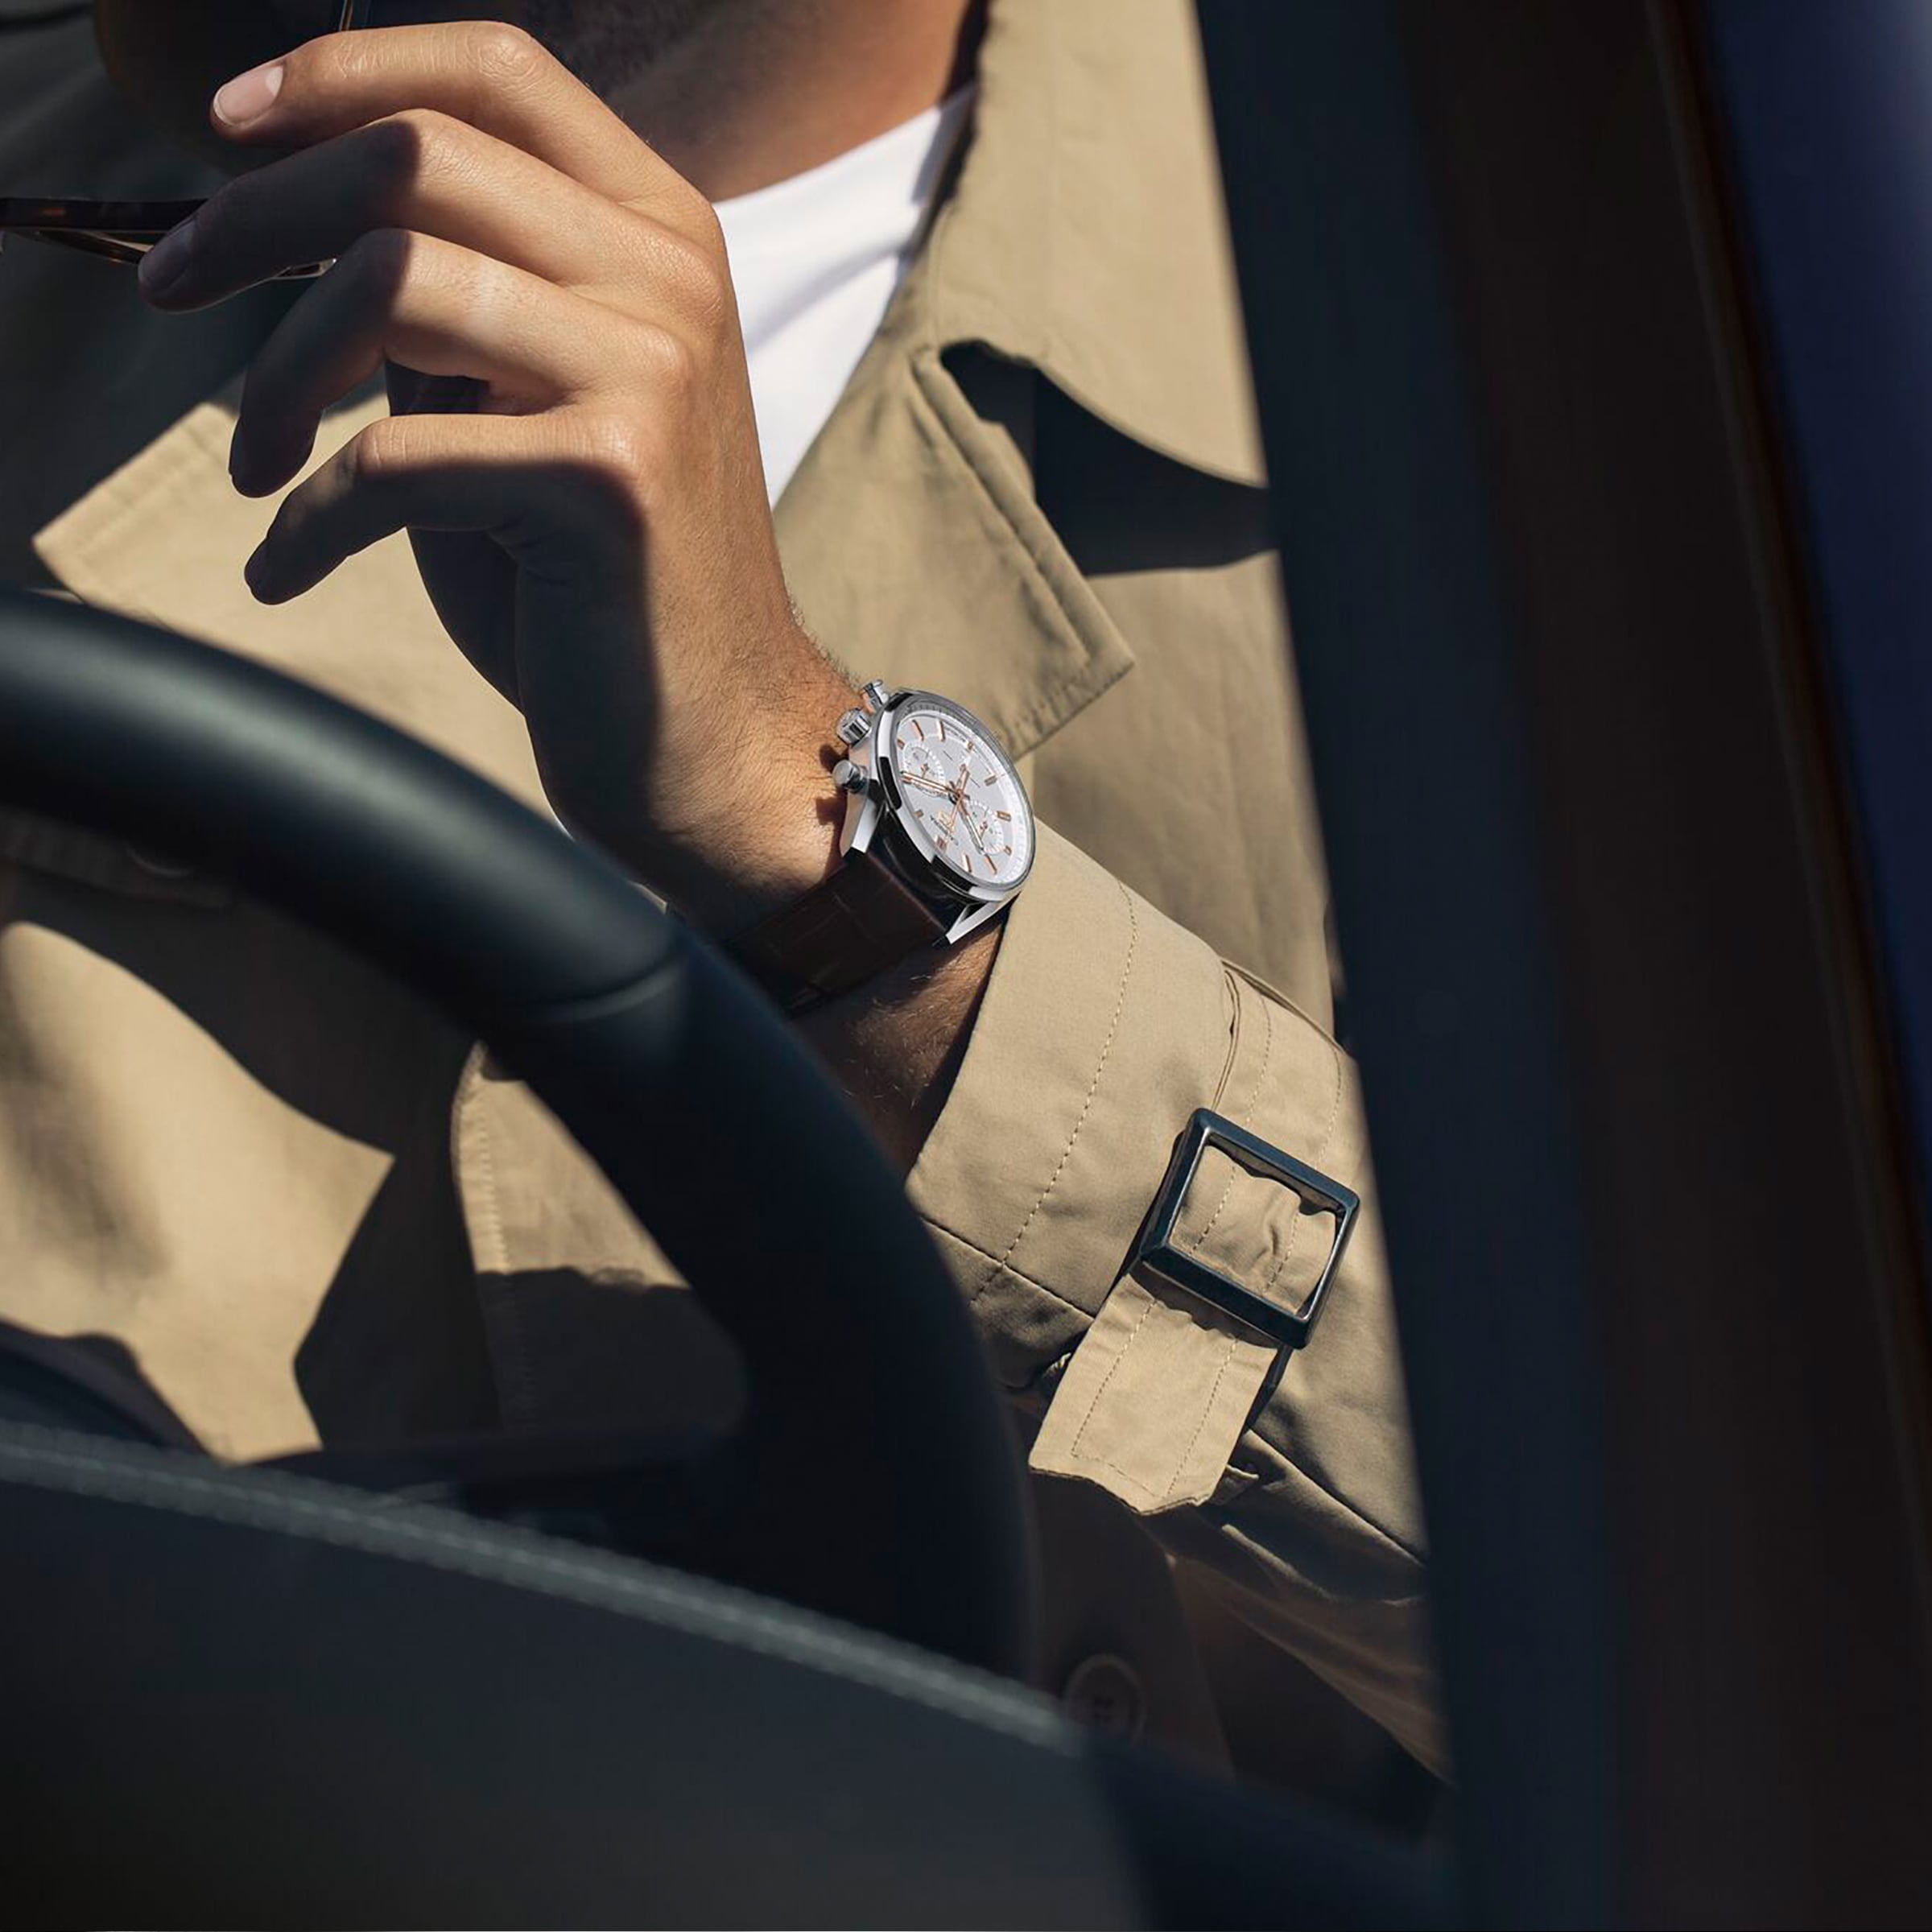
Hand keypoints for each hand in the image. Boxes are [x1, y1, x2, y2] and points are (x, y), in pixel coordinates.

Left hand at [141, 21, 854, 928]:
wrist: (717, 740)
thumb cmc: (605, 585)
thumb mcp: (535, 405)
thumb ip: (460, 305)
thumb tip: (306, 220)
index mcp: (663, 235)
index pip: (493, 70)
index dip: (339, 74)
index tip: (226, 129)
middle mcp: (670, 280)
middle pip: (414, 153)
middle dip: (255, 216)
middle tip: (171, 288)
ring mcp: (649, 372)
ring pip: (389, 278)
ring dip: (274, 375)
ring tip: (250, 463)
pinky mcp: (606, 480)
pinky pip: (391, 456)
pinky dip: (310, 519)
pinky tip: (286, 569)